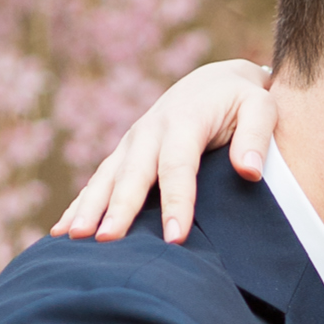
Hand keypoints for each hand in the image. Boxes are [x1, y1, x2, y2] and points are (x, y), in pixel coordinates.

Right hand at [51, 57, 276, 243]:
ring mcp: (132, 142)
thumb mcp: (262, 108)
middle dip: (119, 209)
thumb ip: (257, 137)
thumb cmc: (244, 100)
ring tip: (73, 238)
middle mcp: (150, 131)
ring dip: (89, 208)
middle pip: (132, 175)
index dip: (176, 203)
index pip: (177, 167)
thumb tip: (249, 171)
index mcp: (184, 121)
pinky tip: (62, 231)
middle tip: (107, 241)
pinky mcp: (125, 153)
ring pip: (107, 178)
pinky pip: (99, 181)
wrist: (217, 82)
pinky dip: (80, 204)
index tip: (175, 239)